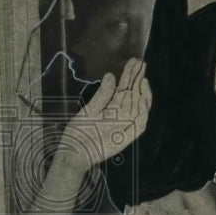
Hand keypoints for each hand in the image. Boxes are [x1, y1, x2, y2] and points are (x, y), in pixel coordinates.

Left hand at [60, 57, 150, 171]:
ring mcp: (124, 127)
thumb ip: (102, 95)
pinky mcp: (125, 138)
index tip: (135, 62)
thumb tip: (111, 75)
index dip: (130, 76)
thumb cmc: (78, 133)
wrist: (73, 153)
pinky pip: (139, 125)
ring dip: (143, 93)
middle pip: (133, 96)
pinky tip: (141, 98)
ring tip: (143, 78)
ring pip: (139, 108)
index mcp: (111, 108)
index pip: (124, 89)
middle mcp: (120, 116)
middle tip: (141, 63)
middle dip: (138, 80)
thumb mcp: (89, 110)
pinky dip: (142, 112)